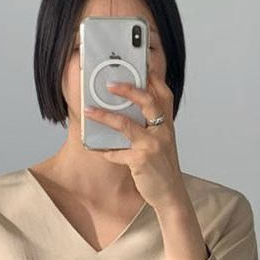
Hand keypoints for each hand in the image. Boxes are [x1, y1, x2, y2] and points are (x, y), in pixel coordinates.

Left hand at [82, 71, 187, 211]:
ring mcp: (153, 145)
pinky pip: (117, 152)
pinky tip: (96, 149)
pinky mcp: (141, 161)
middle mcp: (163, 131)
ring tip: (88, 111)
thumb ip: (151, 124)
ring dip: (104, 117)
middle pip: (147, 101)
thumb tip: (126, 109)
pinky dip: (106, 151)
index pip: (162, 93)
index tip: (138, 64)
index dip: (151, 77)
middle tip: (109, 84)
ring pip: (126, 124)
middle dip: (128, 89)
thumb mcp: (162, 141)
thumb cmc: (162, 167)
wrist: (170, 194)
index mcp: (167, 124)